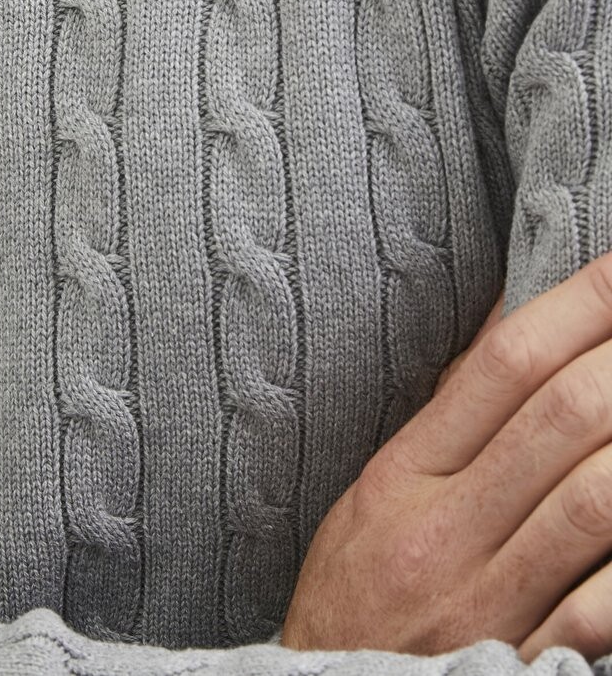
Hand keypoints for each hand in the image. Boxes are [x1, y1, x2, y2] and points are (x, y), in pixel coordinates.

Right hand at [281, 250, 611, 662]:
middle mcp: (442, 531)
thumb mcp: (381, 490)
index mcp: (403, 474)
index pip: (503, 363)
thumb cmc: (359, 591)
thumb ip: (450, 412)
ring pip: (594, 501)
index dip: (578, 305)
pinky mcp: (521, 668)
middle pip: (558, 416)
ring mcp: (485, 605)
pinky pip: (600, 610)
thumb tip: (514, 319)